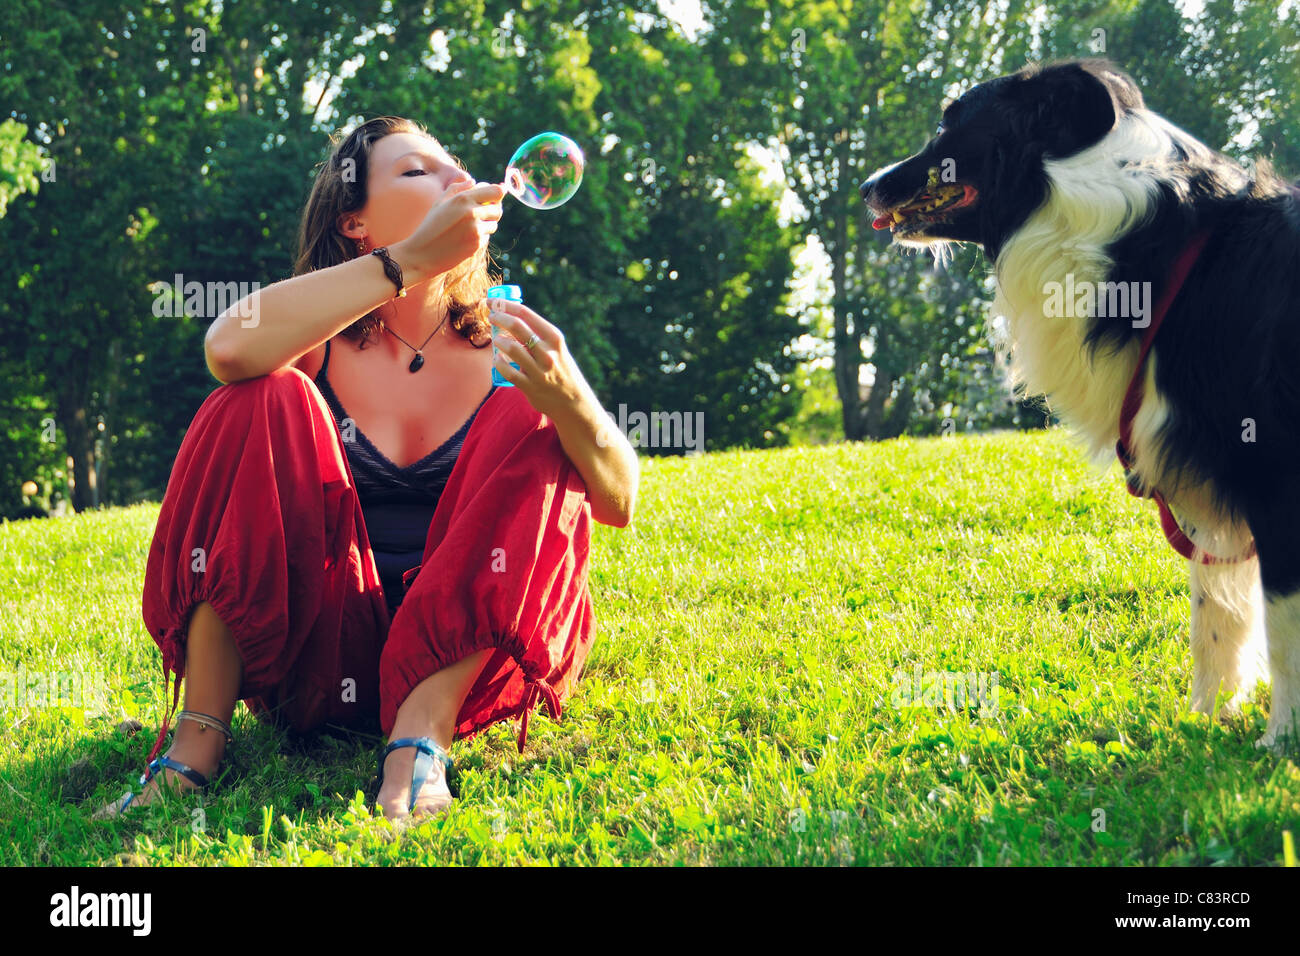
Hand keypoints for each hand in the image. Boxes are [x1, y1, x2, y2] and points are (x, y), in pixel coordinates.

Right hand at [392, 180, 504, 283]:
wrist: (422, 254)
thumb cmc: (430, 226)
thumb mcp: (440, 202)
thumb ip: (457, 189)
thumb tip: (474, 181)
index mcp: (462, 199)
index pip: (496, 191)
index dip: (499, 192)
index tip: (497, 194)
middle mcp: (471, 213)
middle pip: (498, 209)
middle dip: (492, 210)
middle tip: (482, 213)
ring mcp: (476, 230)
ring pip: (494, 225)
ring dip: (486, 225)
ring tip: (467, 228)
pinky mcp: (477, 244)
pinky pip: (486, 237)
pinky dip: (479, 237)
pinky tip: (463, 239)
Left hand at [488, 300, 593, 420]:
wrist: (573, 400)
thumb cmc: (561, 369)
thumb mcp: (556, 348)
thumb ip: (537, 335)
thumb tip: (509, 317)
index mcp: (554, 338)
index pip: (525, 313)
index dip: (505, 304)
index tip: (492, 301)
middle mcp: (548, 352)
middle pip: (516, 326)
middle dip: (499, 317)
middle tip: (491, 316)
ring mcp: (539, 370)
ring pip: (511, 348)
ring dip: (498, 340)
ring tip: (496, 340)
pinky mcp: (530, 386)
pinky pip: (507, 371)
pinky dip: (499, 362)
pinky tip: (498, 359)